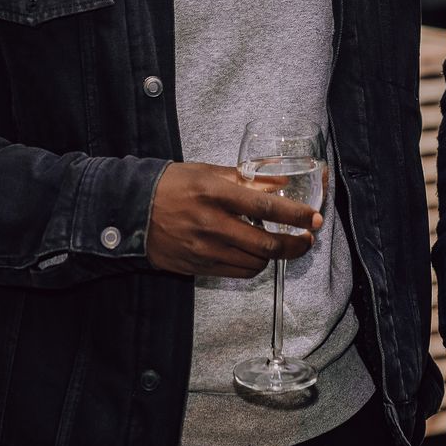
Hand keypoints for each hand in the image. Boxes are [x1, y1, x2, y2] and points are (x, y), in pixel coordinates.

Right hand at [146, 163, 321, 278]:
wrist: (130, 211)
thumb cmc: (170, 185)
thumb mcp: (206, 172)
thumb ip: (245, 178)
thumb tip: (279, 182)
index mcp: (215, 193)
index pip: (265, 206)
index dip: (295, 215)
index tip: (314, 218)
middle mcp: (212, 224)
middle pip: (265, 244)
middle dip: (294, 245)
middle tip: (307, 239)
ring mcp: (204, 249)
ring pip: (254, 263)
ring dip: (274, 257)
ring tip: (281, 246)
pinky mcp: (198, 266)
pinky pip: (236, 273)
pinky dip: (252, 265)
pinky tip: (254, 255)